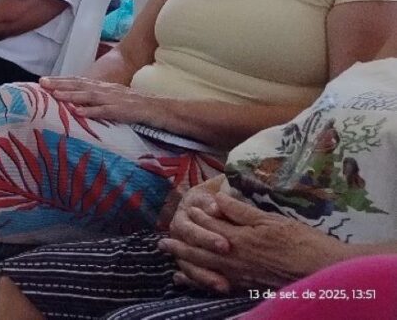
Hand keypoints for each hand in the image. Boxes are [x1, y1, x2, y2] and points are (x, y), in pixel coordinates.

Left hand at [39, 76, 155, 123]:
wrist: (159, 109)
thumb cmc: (134, 106)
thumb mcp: (112, 99)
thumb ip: (96, 99)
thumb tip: (76, 103)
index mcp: (102, 87)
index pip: (78, 81)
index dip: (61, 80)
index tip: (43, 80)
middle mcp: (106, 90)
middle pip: (80, 84)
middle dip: (60, 83)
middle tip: (42, 83)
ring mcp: (114, 99)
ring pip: (89, 95)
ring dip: (72, 94)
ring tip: (56, 95)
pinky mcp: (122, 111)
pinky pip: (105, 111)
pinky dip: (91, 111)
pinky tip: (79, 112)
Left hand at [160, 193, 350, 292]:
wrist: (324, 270)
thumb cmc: (302, 241)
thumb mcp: (272, 219)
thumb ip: (242, 211)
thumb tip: (218, 199)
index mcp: (240, 239)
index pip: (211, 225)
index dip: (198, 215)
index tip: (188, 208)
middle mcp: (235, 258)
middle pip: (200, 250)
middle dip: (181, 243)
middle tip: (162, 240)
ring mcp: (240, 275)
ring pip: (204, 268)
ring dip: (185, 261)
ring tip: (170, 257)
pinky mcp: (247, 286)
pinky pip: (216, 283)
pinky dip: (199, 280)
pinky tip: (189, 279)